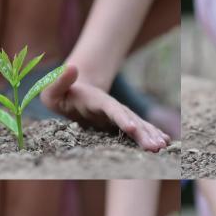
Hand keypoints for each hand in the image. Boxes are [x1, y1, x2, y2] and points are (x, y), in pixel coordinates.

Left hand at [40, 65, 169, 151]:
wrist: (73, 92)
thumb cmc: (59, 94)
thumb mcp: (52, 89)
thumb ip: (59, 81)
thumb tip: (71, 67)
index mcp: (96, 101)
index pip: (111, 109)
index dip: (121, 118)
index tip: (132, 128)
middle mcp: (111, 107)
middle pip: (130, 119)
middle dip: (143, 133)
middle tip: (156, 147)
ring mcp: (118, 115)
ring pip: (137, 125)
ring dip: (150, 136)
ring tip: (162, 148)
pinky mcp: (120, 123)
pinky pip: (139, 129)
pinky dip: (151, 135)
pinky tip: (164, 143)